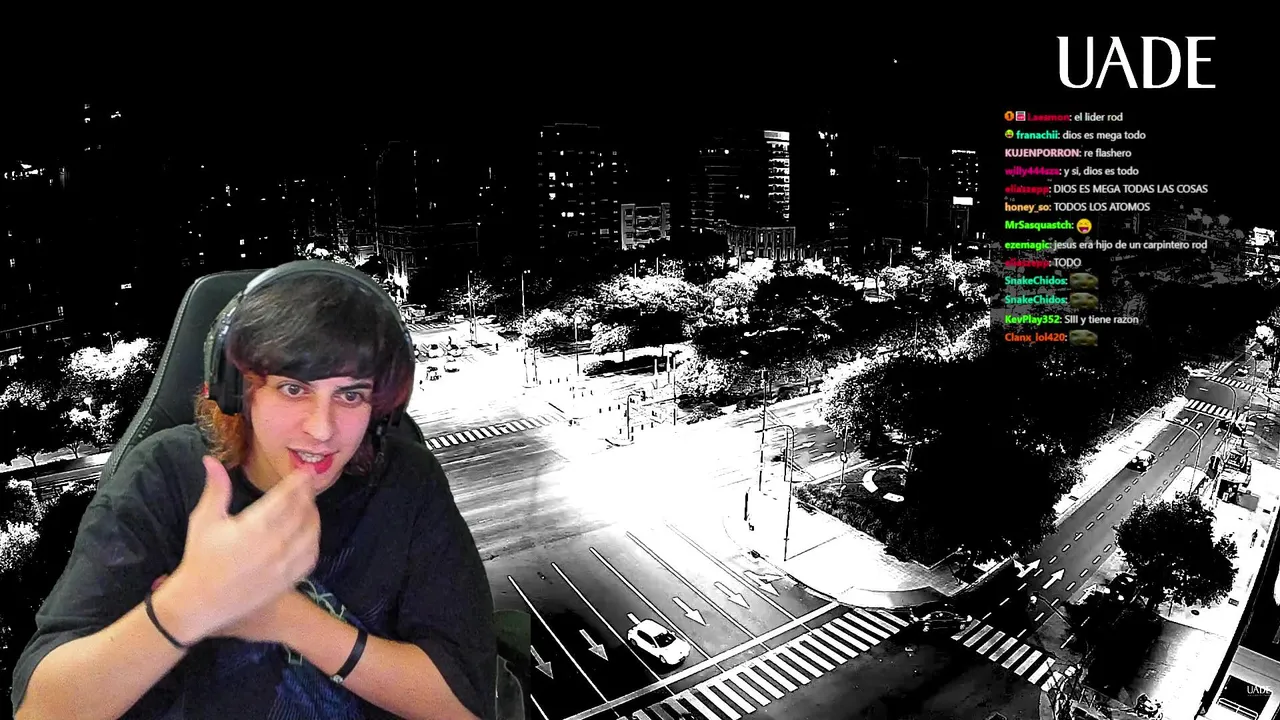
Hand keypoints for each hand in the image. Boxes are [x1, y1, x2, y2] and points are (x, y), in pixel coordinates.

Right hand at [168, 457, 321, 640]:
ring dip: (313, 515)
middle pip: (302, 512)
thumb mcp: (205, 520)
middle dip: (307, 494)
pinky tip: (309, 531)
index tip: (303, 472)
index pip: (285, 497)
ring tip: (309, 504)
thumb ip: (216, 488)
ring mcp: (284, 565)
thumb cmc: (201, 558)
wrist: (201, 602)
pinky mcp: (288, 580)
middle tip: (307, 483)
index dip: (297, 482)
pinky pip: (311, 555)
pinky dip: (314, 539)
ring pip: (311, 532)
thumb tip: (211, 459)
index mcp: (254, 527)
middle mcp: (274, 545)